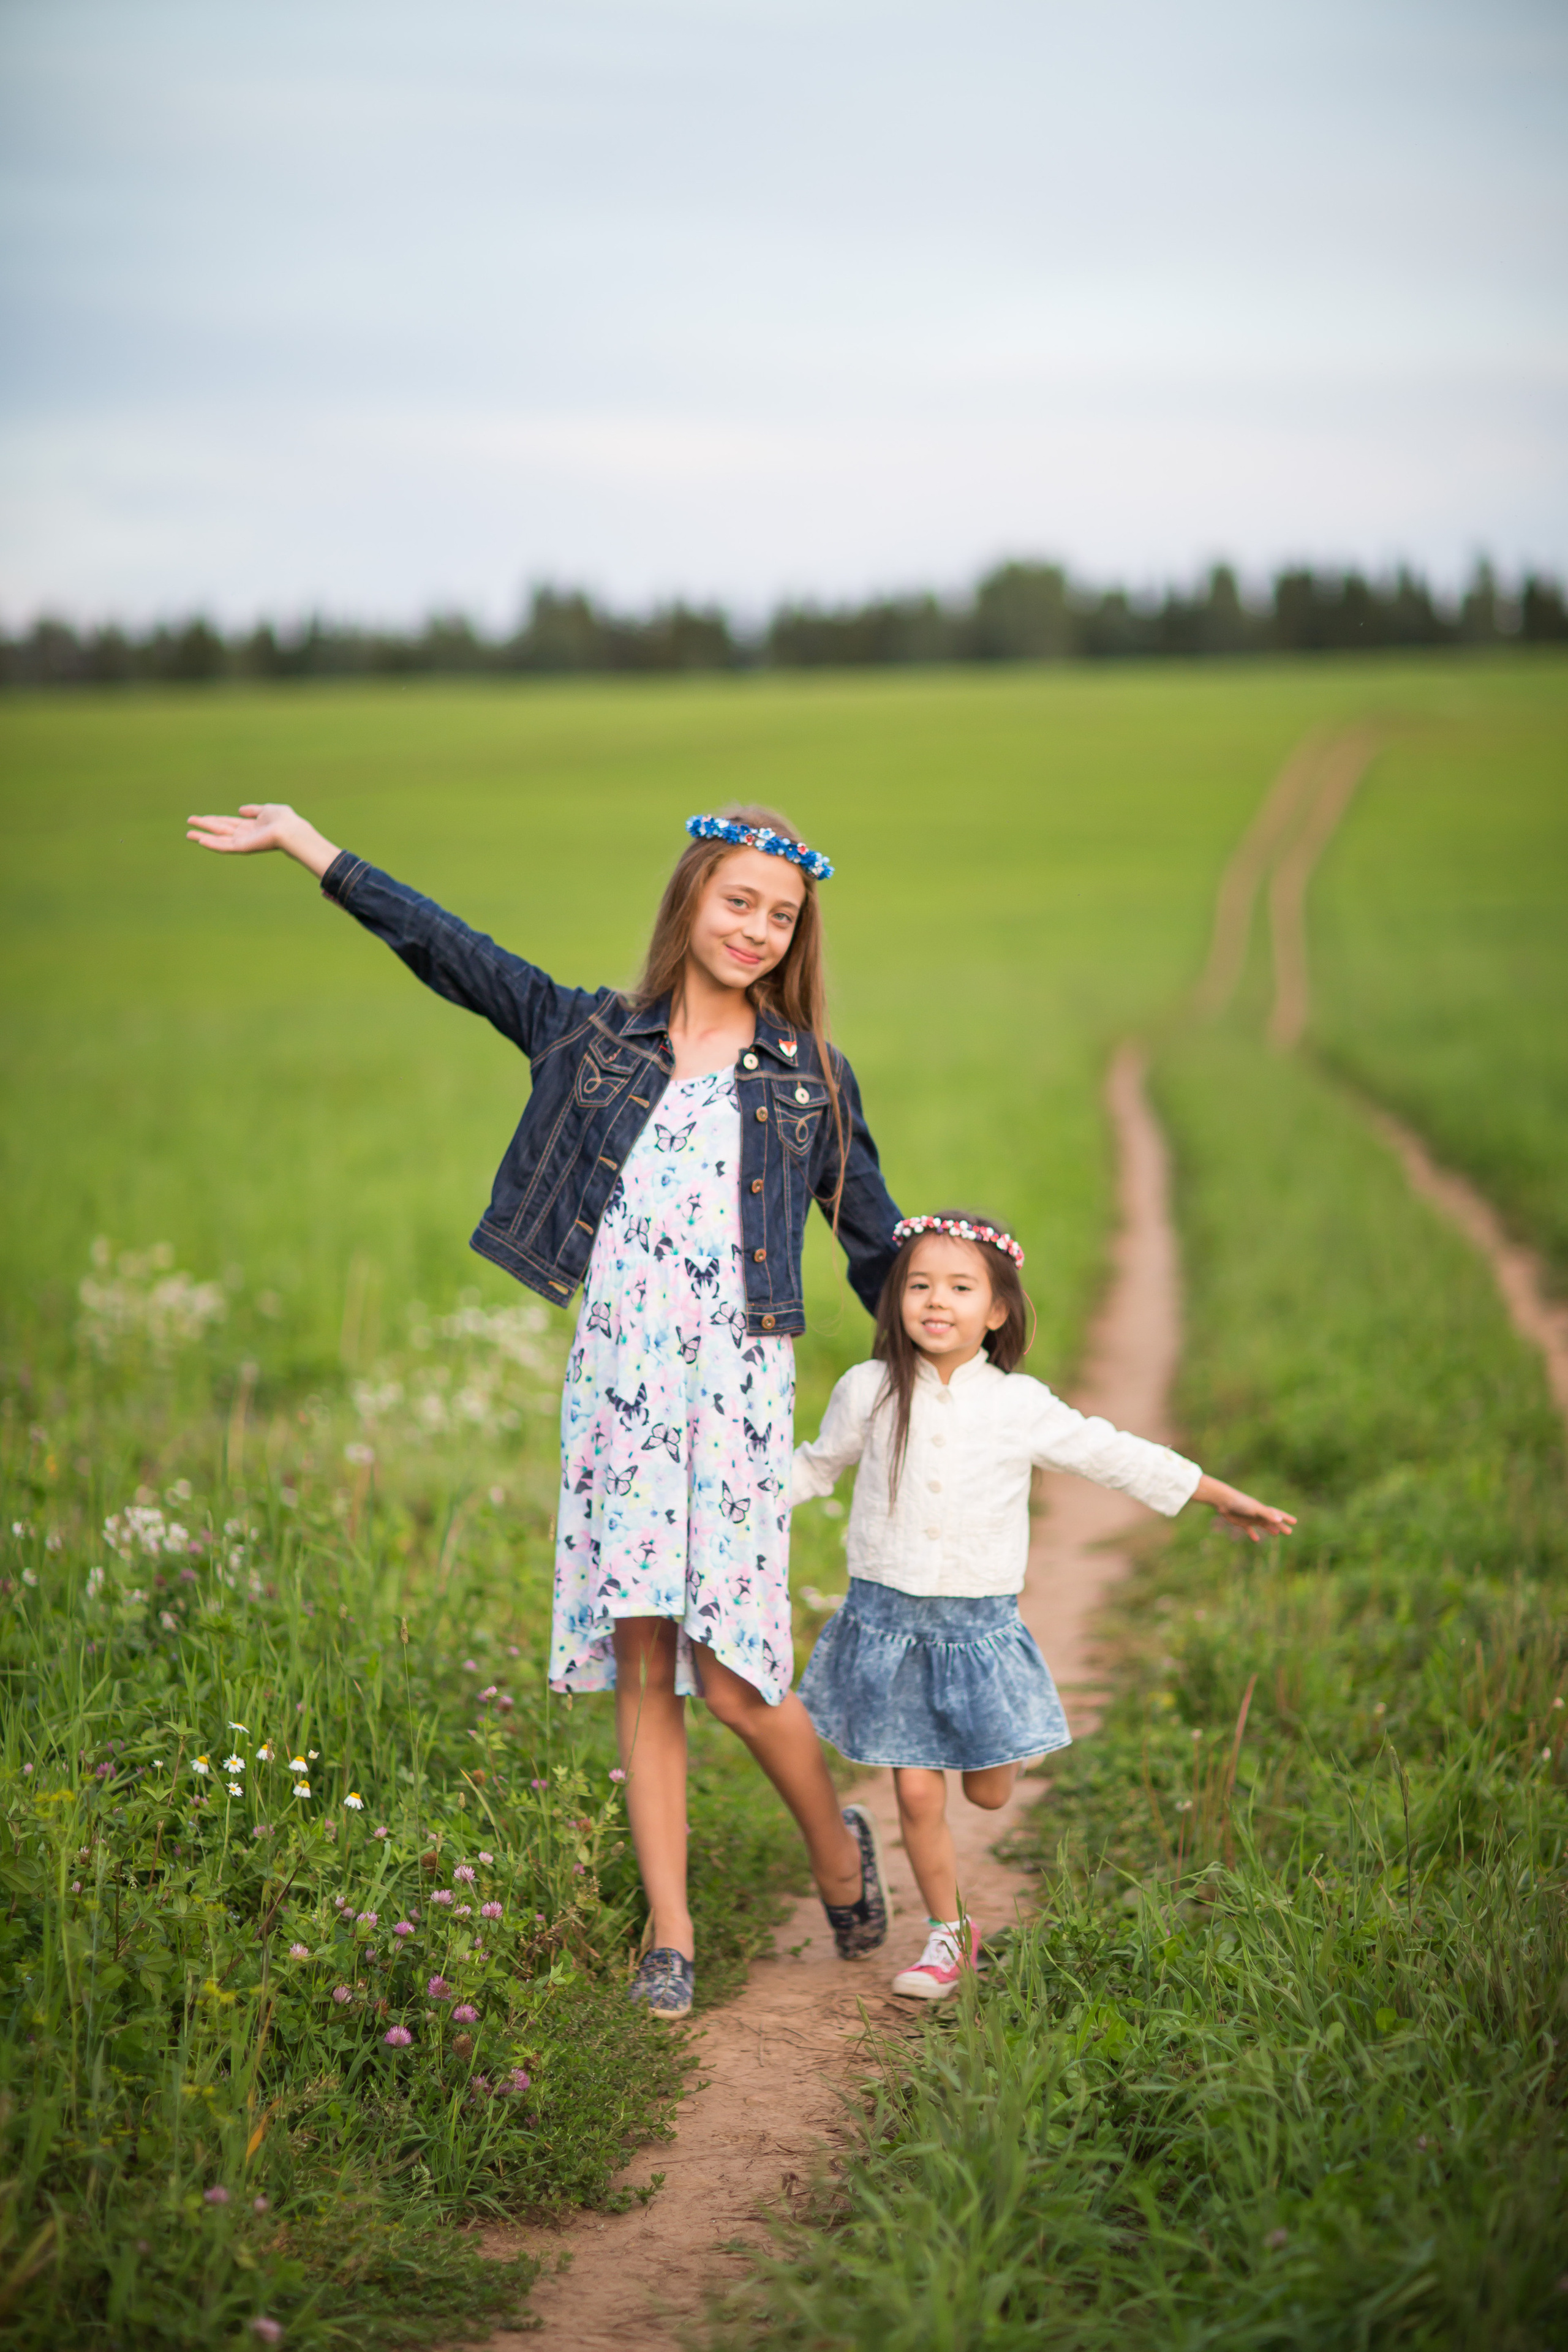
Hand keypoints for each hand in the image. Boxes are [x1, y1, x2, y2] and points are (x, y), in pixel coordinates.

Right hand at [186, 804, 339, 876]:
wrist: (290, 830)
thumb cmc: (284, 819)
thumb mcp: (267, 810)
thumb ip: (254, 810)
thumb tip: (241, 810)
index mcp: (251, 827)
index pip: (229, 823)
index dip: (215, 820)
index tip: (202, 817)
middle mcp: (245, 835)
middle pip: (221, 830)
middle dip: (205, 825)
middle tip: (190, 822)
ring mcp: (243, 842)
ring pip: (219, 839)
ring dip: (204, 835)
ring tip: (189, 833)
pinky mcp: (243, 848)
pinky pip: (224, 847)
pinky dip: (212, 844)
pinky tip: (200, 840)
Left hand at [1192, 1474, 1295, 1542]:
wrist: (1224, 1501)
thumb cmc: (1240, 1503)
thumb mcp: (1255, 1509)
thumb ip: (1267, 1514)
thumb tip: (1279, 1519)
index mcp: (1262, 1510)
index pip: (1277, 1514)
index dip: (1286, 1518)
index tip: (1295, 1522)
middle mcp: (1257, 1514)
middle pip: (1271, 1521)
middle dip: (1280, 1526)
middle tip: (1289, 1532)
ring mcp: (1250, 1518)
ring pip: (1262, 1525)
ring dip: (1269, 1529)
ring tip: (1276, 1534)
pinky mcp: (1241, 1522)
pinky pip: (1249, 1529)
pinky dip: (1253, 1534)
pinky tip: (1255, 1539)